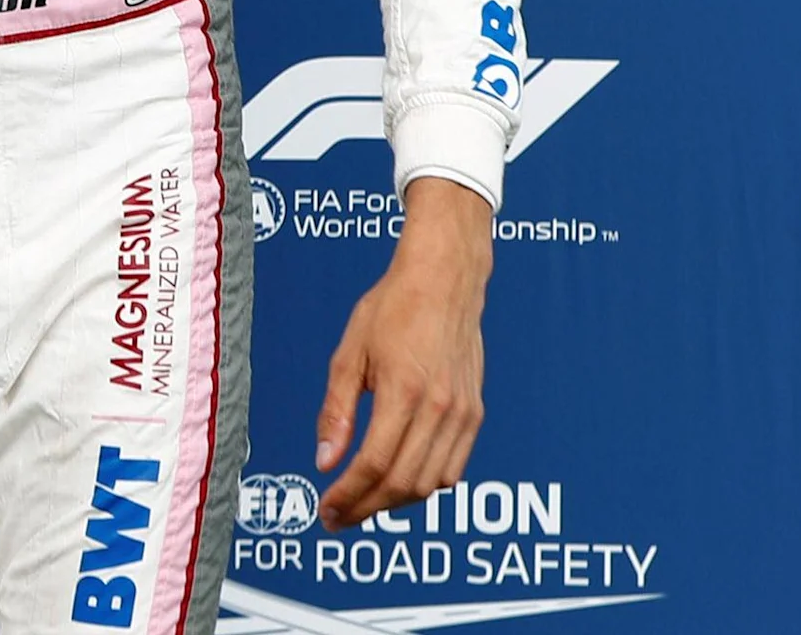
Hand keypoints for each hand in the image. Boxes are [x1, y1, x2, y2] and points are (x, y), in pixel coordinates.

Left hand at [314, 178, 492, 530]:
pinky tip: (395, 482)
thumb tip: (325, 462)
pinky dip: (423, 485)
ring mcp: (463, 414)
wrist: (445, 282)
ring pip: (431, 484)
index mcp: (404, 392)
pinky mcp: (475, 414)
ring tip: (360, 503)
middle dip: (366, 508)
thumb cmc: (391, 309)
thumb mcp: (349, 354)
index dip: (347, 495)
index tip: (325, 511)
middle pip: (403, 483)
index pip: (375, 464)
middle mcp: (440, 409)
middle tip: (336, 519)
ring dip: (394, 503)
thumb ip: (336, 411)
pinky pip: (452, 468)